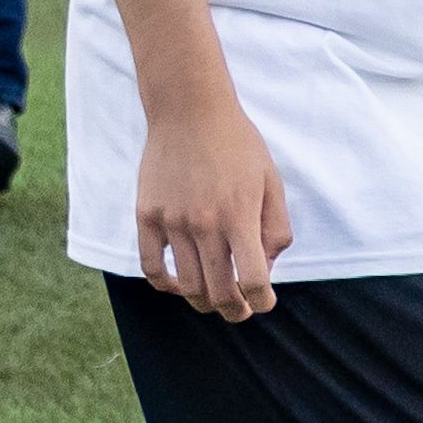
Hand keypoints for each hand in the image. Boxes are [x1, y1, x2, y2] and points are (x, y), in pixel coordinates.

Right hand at [135, 95, 292, 320]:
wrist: (190, 111)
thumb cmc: (238, 145)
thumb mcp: (271, 181)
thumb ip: (275, 227)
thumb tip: (268, 267)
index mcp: (240, 217)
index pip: (253, 280)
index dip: (261, 301)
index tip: (264, 303)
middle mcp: (204, 224)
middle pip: (219, 291)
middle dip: (234, 311)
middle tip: (240, 311)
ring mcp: (172, 222)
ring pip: (187, 285)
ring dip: (203, 302)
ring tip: (214, 300)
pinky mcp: (147, 216)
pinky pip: (151, 266)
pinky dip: (166, 284)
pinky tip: (180, 284)